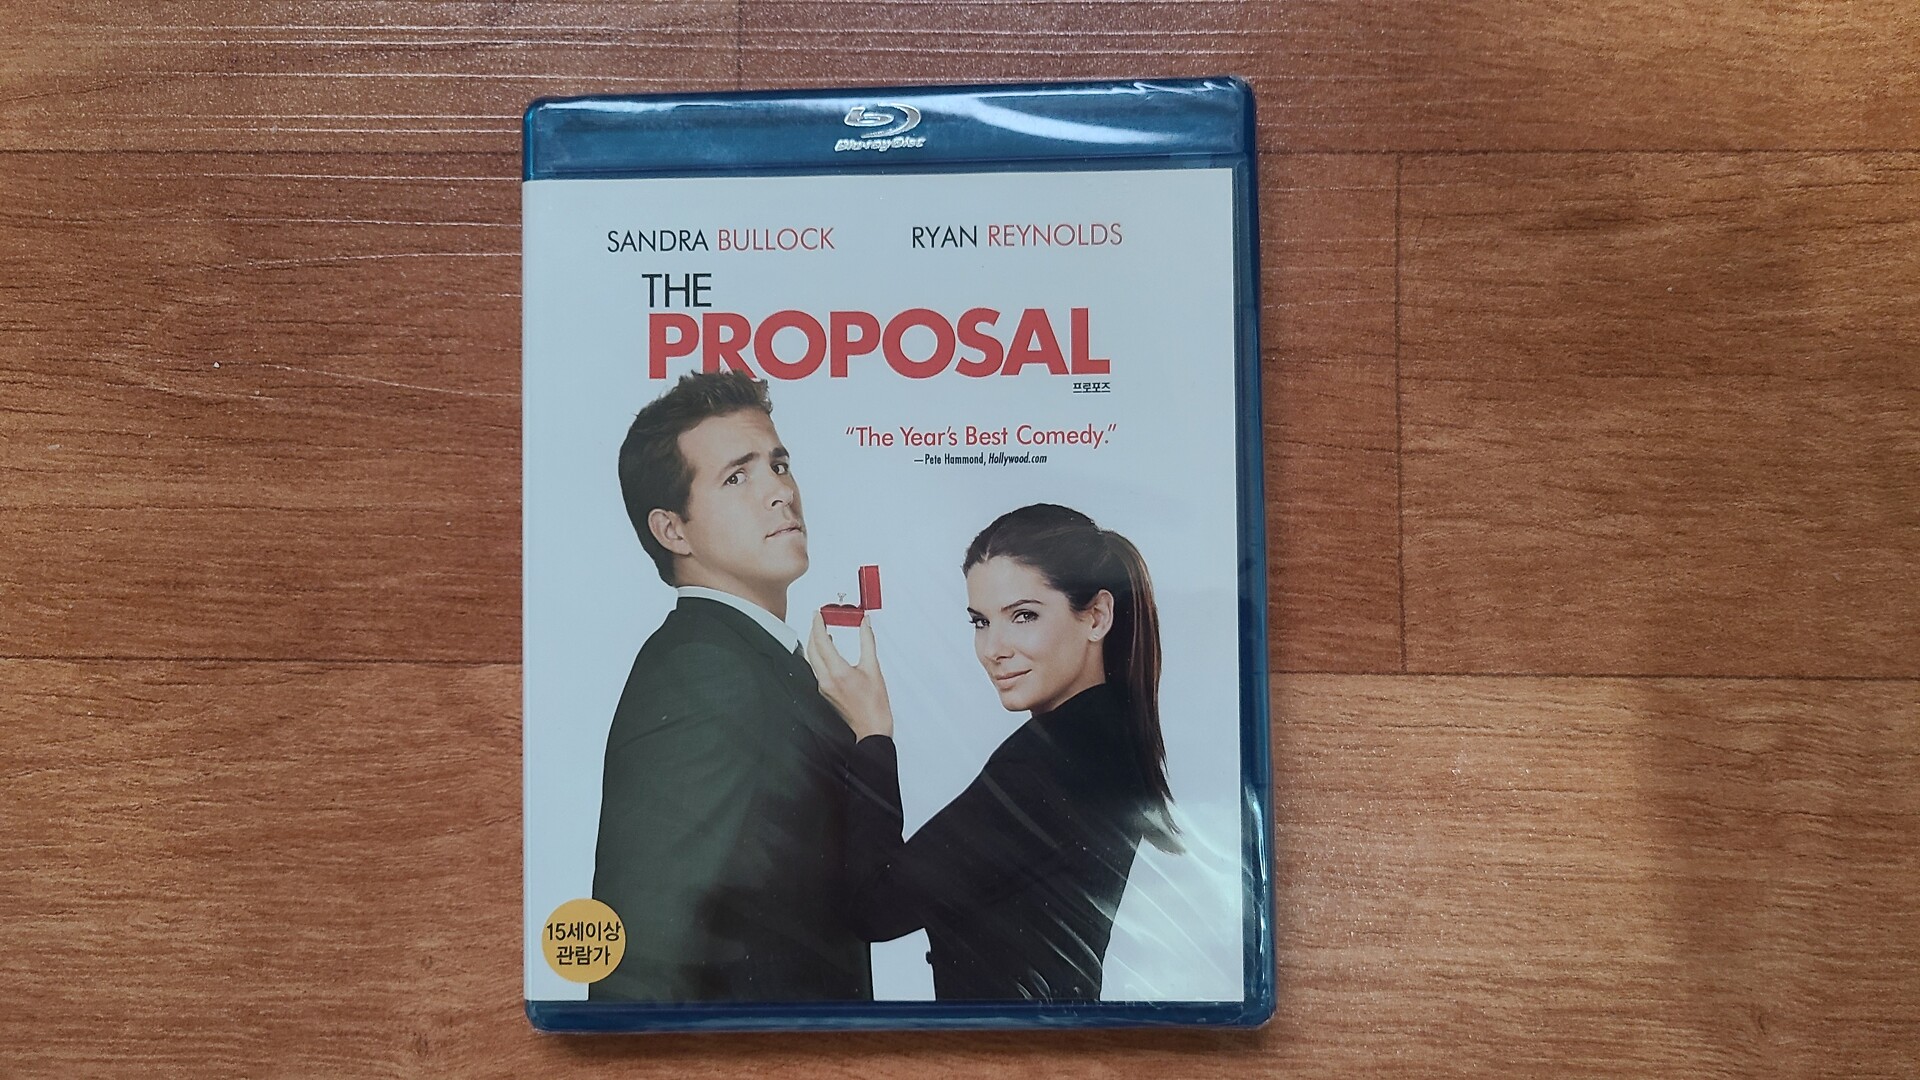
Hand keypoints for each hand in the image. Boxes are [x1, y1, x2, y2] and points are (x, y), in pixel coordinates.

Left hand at [806, 611, 893, 740]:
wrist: (871, 728)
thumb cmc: (874, 705)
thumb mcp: (874, 668)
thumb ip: (868, 642)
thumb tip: (865, 624)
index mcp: (838, 672)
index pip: (821, 641)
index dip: (817, 624)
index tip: (818, 614)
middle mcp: (826, 680)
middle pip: (811, 649)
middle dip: (812, 631)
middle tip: (818, 619)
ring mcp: (823, 687)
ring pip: (811, 659)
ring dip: (814, 643)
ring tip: (821, 631)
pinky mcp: (824, 692)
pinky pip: (816, 669)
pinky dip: (818, 656)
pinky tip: (827, 651)